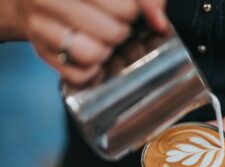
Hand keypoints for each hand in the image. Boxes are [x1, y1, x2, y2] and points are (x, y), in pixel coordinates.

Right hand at [16, 0, 166, 84]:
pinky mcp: (42, 53)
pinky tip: (92, 55)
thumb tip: (159, 22)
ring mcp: (40, 28)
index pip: (123, 8)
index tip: (129, 10)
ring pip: (92, 55)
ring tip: (103, 40)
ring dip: (106, 52)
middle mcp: (47, 1)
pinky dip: (92, 71)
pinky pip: (79, 76)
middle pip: (112, 33)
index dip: (133, 12)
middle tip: (116, 25)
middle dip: (121, 32)